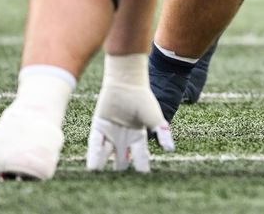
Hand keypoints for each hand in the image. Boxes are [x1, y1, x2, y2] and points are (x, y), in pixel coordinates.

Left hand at [86, 54, 173, 172]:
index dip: (141, 166)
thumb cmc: (143, 98)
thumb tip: (171, 149)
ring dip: (104, 166)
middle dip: (122, 169)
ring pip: (106, 154)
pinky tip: (93, 167)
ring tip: (101, 178)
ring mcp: (110, 133)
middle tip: (120, 181)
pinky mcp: (99, 127)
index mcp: (138, 136)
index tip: (143, 176)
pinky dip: (94, 156)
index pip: (139, 155)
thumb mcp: (154, 117)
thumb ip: (161, 133)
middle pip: (122, 158)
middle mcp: (123, 137)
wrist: (126, 83)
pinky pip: (95, 145)